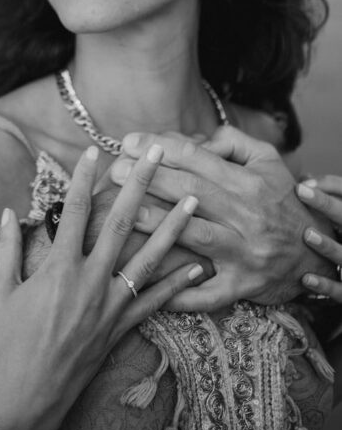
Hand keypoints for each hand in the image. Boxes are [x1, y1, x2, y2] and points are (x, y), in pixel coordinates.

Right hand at [0, 144, 202, 429]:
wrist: (21, 400)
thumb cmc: (5, 344)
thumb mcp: (1, 291)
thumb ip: (6, 248)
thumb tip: (8, 212)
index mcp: (57, 268)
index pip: (74, 211)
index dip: (84, 177)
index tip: (95, 150)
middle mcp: (89, 281)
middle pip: (120, 223)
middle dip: (141, 184)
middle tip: (158, 154)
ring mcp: (108, 306)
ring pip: (148, 258)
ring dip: (173, 226)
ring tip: (194, 199)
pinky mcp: (119, 330)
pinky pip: (154, 302)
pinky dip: (177, 283)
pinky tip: (198, 266)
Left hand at [109, 126, 334, 309]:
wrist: (315, 253)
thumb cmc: (282, 201)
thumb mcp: (268, 161)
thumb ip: (233, 142)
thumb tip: (198, 137)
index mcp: (248, 182)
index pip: (196, 157)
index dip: (159, 147)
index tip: (128, 142)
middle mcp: (246, 216)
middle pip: (190, 193)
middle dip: (148, 179)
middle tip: (114, 170)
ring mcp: (243, 253)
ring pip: (195, 236)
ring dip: (158, 224)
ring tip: (127, 213)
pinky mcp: (242, 285)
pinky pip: (207, 292)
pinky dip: (179, 292)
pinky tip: (148, 285)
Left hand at [297, 176, 341, 301]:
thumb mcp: (341, 216)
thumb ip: (330, 195)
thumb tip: (305, 179)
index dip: (329, 187)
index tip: (302, 183)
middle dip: (327, 205)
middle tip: (301, 191)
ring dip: (327, 245)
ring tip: (307, 234)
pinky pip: (341, 291)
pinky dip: (326, 285)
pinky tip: (306, 278)